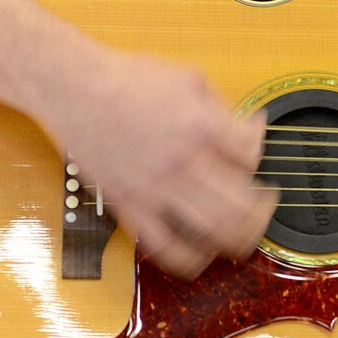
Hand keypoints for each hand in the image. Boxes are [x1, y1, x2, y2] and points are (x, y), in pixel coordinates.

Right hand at [37, 43, 277, 278]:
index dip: (258, 161)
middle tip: (263, 213)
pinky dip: (188, 259)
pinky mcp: (128, 204)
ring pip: (211, 232)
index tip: (252, 162)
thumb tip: (253, 128)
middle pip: (241, 205)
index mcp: (202, 125)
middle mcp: (183, 161)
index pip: (250, 158)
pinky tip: (198, 255)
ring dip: (235, 241)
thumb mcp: (189, 77)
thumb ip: (225, 107)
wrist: (74, 88)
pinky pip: (163, 246)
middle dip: (261, 214)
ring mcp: (155, 187)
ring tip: (240, 239)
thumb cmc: (128, 79)